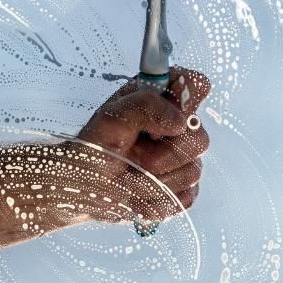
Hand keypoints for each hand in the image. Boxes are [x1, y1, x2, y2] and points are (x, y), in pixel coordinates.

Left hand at [71, 66, 210, 225]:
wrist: (84, 188)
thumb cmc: (94, 146)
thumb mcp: (111, 117)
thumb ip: (145, 105)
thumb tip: (180, 121)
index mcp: (160, 98)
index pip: (194, 84)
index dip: (186, 100)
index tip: (165, 118)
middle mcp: (176, 125)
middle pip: (199, 136)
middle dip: (165, 152)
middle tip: (136, 154)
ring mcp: (181, 158)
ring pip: (193, 170)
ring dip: (158, 179)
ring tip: (133, 174)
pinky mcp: (181, 188)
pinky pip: (187, 195)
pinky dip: (160, 198)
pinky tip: (140, 194)